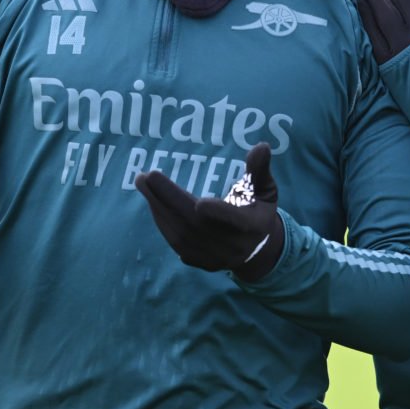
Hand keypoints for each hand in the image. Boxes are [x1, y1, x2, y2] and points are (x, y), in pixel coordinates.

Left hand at [134, 143, 284, 281]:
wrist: (256, 249)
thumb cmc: (258, 209)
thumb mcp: (265, 189)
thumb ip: (260, 169)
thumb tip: (262, 146)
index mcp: (254, 226)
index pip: (237, 221)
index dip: (220, 213)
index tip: (200, 203)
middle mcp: (234, 246)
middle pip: (197, 225)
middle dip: (170, 199)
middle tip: (147, 176)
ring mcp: (215, 257)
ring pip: (182, 235)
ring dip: (159, 208)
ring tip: (144, 183)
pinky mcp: (200, 262)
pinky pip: (175, 243)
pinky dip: (162, 220)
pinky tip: (152, 201)